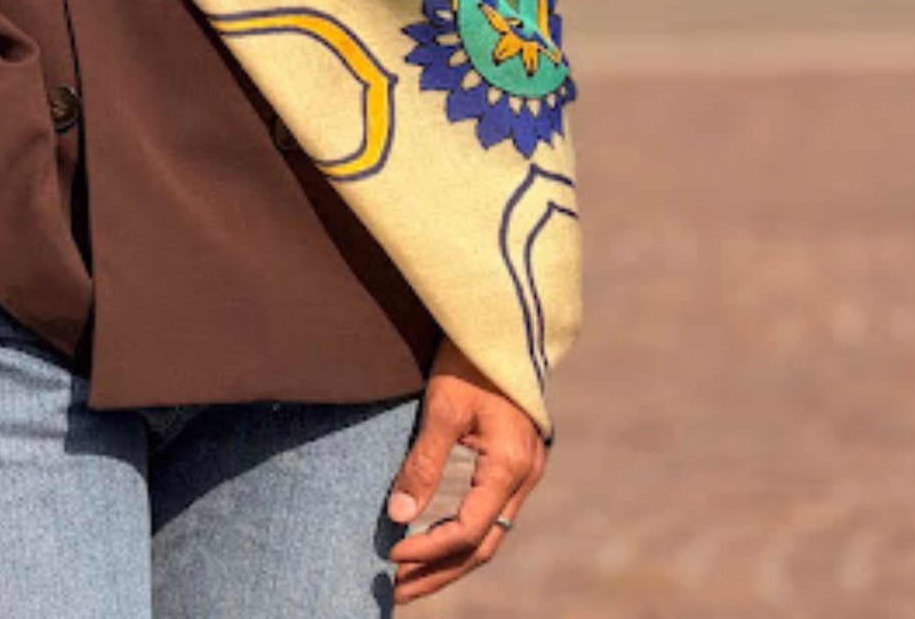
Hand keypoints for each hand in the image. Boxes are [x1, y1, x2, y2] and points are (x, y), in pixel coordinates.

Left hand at [386, 335, 546, 603]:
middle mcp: (525, 476)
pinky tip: (430, 542)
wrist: (502, 324)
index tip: (390, 553)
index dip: (429, 549)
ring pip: (488, 535)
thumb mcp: (442, 407)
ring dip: (448, 560)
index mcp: (511, 464)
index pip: (470, 530)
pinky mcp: (515, 465)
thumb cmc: (470, 359)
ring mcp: (524, 472)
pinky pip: (489, 515)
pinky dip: (460, 535)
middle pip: (482, 545)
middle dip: (438, 572)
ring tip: (406, 579)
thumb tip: (397, 515)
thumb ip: (423, 463)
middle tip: (395, 591)